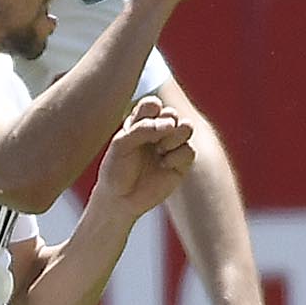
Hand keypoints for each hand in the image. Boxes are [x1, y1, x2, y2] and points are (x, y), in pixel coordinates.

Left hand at [97, 97, 196, 215]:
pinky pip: (190, 150)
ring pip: (187, 127)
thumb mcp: (121, 145)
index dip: (151, 109)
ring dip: (175, 136)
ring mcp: (170, 147)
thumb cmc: (115, 170)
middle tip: (156, 136)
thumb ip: (142, 128)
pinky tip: (164, 165)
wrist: (120, 200)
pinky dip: (177, 156)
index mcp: (139, 122)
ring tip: (161, 149)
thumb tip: (171, 123)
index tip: (138, 125)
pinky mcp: (180, 164)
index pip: (152, 104)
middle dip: (167, 121)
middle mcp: (157, 132)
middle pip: (172, 113)